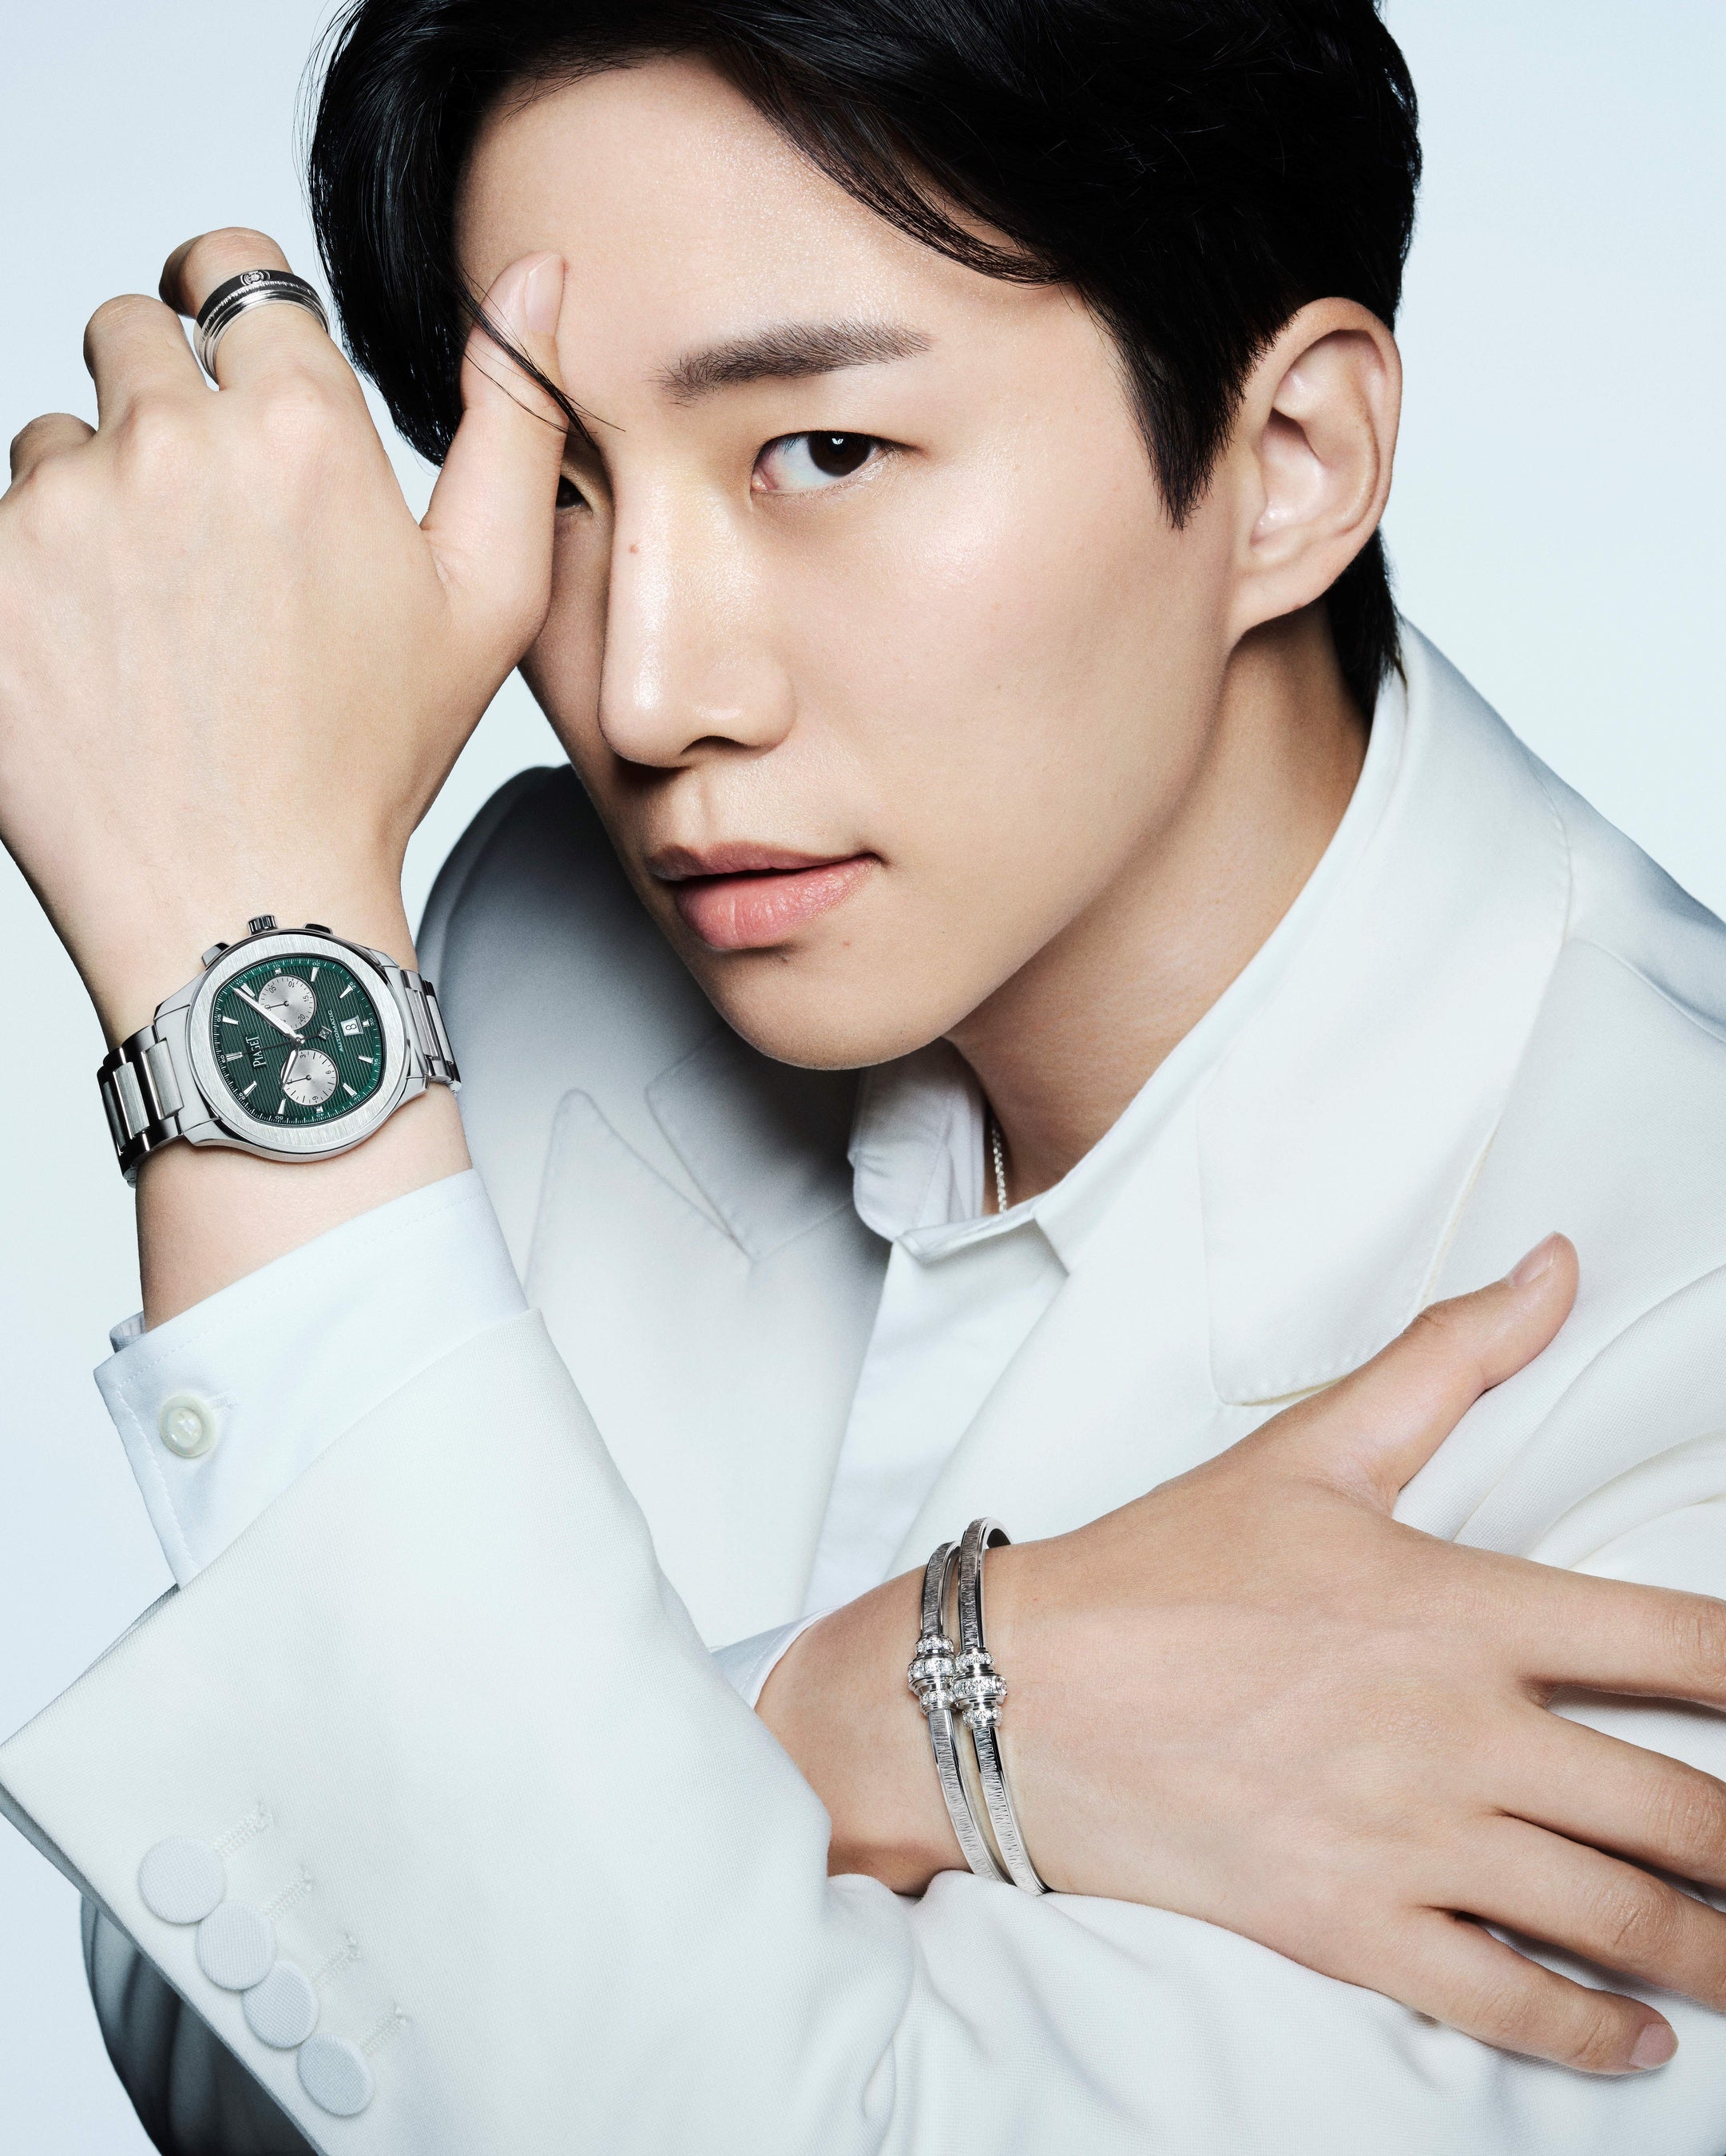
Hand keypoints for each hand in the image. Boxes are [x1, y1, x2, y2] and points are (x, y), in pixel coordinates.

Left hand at [0, 226, 567, 1043]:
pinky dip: (36, 577)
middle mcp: (174, 444)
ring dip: (97, 497)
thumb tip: (535, 277)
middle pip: (129, 335)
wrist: (241, 899)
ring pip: (55, 439)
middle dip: (164, 406)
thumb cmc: (366, 762)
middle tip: (210, 535)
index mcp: (304, 433)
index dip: (233, 316)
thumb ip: (516, 418)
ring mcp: (61, 509)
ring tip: (160, 622)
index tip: (233, 371)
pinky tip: (102, 661)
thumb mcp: (489, 599)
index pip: (230, 270)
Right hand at [763, 1236, 1725, 2073]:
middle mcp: (1459, 1734)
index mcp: (1462, 1608)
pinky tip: (1636, 2042)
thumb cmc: (1162, 1568)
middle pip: (1681, 1812)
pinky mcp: (1351, 1928)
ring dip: (1709, 1951)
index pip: (1683, 1644)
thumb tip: (1555, 1267)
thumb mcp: (1311, 1449)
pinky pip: (1508, 2004)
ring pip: (1618, 1920)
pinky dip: (1592, 2036)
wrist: (1016, 1694)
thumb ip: (1449, 1359)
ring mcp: (1409, 1842)